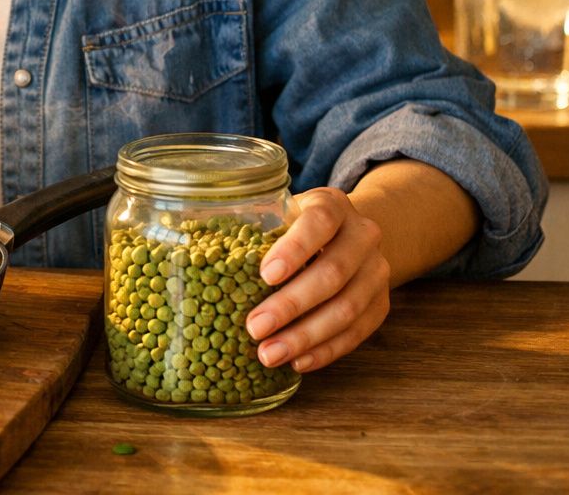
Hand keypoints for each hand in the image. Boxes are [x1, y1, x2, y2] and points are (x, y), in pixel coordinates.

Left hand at [244, 187, 390, 373]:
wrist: (351, 235)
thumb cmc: (297, 227)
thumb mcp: (280, 214)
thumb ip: (251, 228)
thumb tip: (187, 255)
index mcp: (333, 206)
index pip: (319, 222)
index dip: (294, 249)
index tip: (265, 275)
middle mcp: (363, 236)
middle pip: (332, 273)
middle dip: (290, 305)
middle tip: (254, 327)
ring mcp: (377, 271)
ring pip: (347, 309)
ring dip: (305, 336)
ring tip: (268, 354)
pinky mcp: (381, 304)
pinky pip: (357, 333)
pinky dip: (326, 351)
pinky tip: (297, 362)